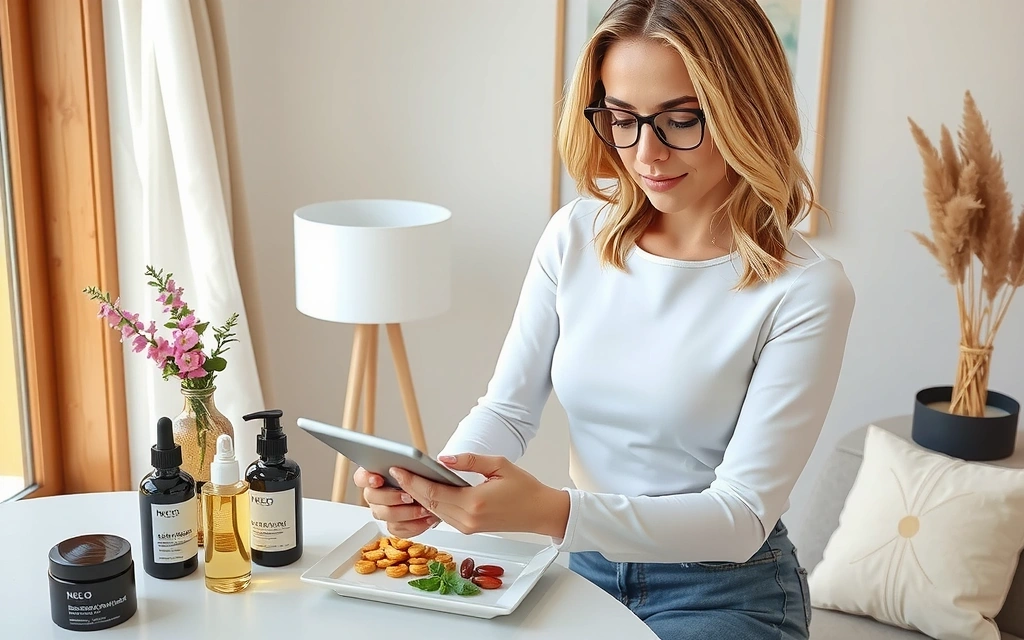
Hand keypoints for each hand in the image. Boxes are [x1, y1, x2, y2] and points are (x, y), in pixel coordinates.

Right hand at [352, 467, 439, 537]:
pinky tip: (427, 519)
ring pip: (384, 515)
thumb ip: (414, 462)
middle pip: (371, 498)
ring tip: (424, 509)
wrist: (439, 494)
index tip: (379, 479)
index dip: (366, 479)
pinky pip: (397, 529)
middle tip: (409, 496)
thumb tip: (419, 460)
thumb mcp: (422, 465)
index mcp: (376, 475)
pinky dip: (414, 526)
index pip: (360, 477)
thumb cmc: (426, 476)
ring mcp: (383, 511)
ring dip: (405, 513)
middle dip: (391, 497)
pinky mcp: (395, 525)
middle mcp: (376, 494)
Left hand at [388, 453, 569, 537]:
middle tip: (394, 473)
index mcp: (474, 503)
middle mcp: (467, 520)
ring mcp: (467, 527)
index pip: (433, 492)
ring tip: (404, 480)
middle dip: (410, 488)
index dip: (412, 481)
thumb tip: (443, 458)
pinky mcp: (469, 529)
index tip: (398, 470)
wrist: (540, 512)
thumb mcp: (499, 465)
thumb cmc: (525, 488)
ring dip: (418, 497)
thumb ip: (469, 461)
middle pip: (428, 504)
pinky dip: (431, 504)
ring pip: (434, 511)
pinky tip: (423, 492)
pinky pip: (443, 516)